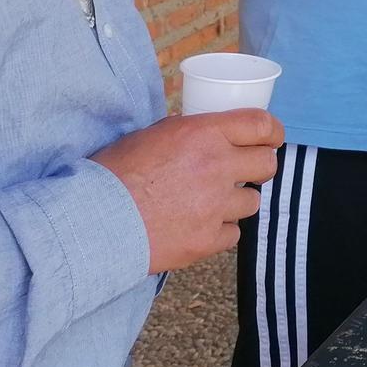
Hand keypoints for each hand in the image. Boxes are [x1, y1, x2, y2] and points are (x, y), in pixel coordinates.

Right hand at [91, 109, 285, 273]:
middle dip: (259, 167)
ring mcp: (215, 207)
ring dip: (236, 202)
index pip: (261, 126)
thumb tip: (204, 132)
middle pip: (267, 165)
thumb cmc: (114, 174)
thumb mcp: (151, 135)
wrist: (94, 221)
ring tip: (210, 203)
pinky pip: (233, 234)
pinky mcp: (207, 240)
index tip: (272, 138)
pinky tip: (198, 227)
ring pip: (252, 202)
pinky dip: (220, 231)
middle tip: (244, 172)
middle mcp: (217, 167)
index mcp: (205, 134)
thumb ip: (185, 132)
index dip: (273, 132)